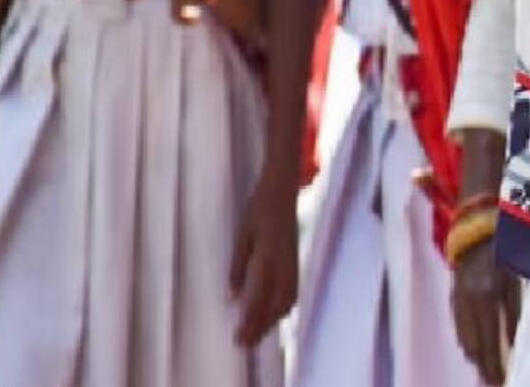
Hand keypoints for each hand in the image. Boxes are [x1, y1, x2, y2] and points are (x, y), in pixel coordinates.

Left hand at [229, 167, 299, 346]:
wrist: (283, 187)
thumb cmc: (259, 208)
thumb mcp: (243, 235)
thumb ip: (238, 266)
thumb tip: (234, 297)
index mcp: (268, 257)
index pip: (260, 298)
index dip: (250, 321)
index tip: (238, 337)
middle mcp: (284, 264)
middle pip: (276, 305)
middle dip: (262, 327)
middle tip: (246, 342)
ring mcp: (293, 262)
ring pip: (287, 300)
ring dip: (273, 319)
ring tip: (259, 332)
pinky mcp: (295, 259)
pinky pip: (292, 290)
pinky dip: (283, 307)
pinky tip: (276, 312)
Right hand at [451, 230, 520, 383]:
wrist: (477, 226)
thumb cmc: (505, 249)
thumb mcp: (516, 278)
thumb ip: (514, 311)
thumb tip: (514, 344)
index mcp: (487, 297)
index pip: (490, 341)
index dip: (494, 365)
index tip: (501, 381)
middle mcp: (468, 302)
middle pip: (473, 346)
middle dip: (484, 366)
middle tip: (494, 381)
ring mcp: (458, 300)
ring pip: (463, 339)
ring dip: (475, 356)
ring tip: (487, 369)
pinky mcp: (453, 296)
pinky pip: (459, 327)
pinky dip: (467, 341)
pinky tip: (475, 348)